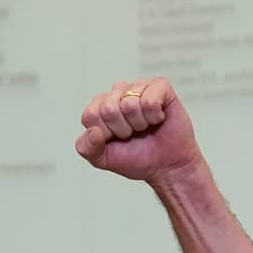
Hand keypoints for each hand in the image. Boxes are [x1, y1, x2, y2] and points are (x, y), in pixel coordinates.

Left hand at [75, 78, 201, 184]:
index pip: (91, 115)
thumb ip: (87, 148)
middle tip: (133, 134)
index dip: (105, 133)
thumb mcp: (103, 159)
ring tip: (146, 127)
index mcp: (99, 108)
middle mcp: (117, 94)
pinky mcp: (160, 86)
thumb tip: (93, 131)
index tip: (116, 139)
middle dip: (123, 129)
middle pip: (109, 108)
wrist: (166, 165)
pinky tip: (158, 119)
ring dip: (139, 124)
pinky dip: (154, 116)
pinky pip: (150, 99)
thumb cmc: (135, 158)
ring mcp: (138, 87)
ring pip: (129, 104)